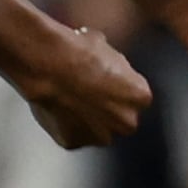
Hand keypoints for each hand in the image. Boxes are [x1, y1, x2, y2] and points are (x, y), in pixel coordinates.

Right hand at [19, 25, 151, 148]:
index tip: (104, 79)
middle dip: (107, 109)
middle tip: (86, 92)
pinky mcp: (73, 142)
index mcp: (140, 96)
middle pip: (120, 118)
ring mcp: (100, 135)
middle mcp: (126, 121)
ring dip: (87, 120)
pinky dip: (64, 125)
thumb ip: (113, 66)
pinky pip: (71, 134)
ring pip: (96, 131)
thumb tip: (105, 65)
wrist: (47, 63)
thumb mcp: (104, 46)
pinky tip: (55, 106)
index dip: (118, 87)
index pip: (135, 96)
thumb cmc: (76, 51)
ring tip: (67, 98)